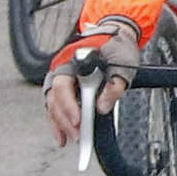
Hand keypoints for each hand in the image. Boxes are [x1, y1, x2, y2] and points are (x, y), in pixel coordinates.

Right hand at [44, 24, 138, 146]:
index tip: (79, 120)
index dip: (69, 105)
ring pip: (53, 105)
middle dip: (65, 120)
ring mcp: (61, 79)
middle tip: (78, 136)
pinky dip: (59, 121)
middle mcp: (61, 69)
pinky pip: (57, 106)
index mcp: (71, 60)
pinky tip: (63, 136)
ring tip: (70, 140)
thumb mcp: (123, 65)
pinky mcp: (66, 87)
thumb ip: (114, 86)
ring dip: (60, 124)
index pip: (63, 86)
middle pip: (55, 99)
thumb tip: (102, 108)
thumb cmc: (117, 47)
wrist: (116, 35)